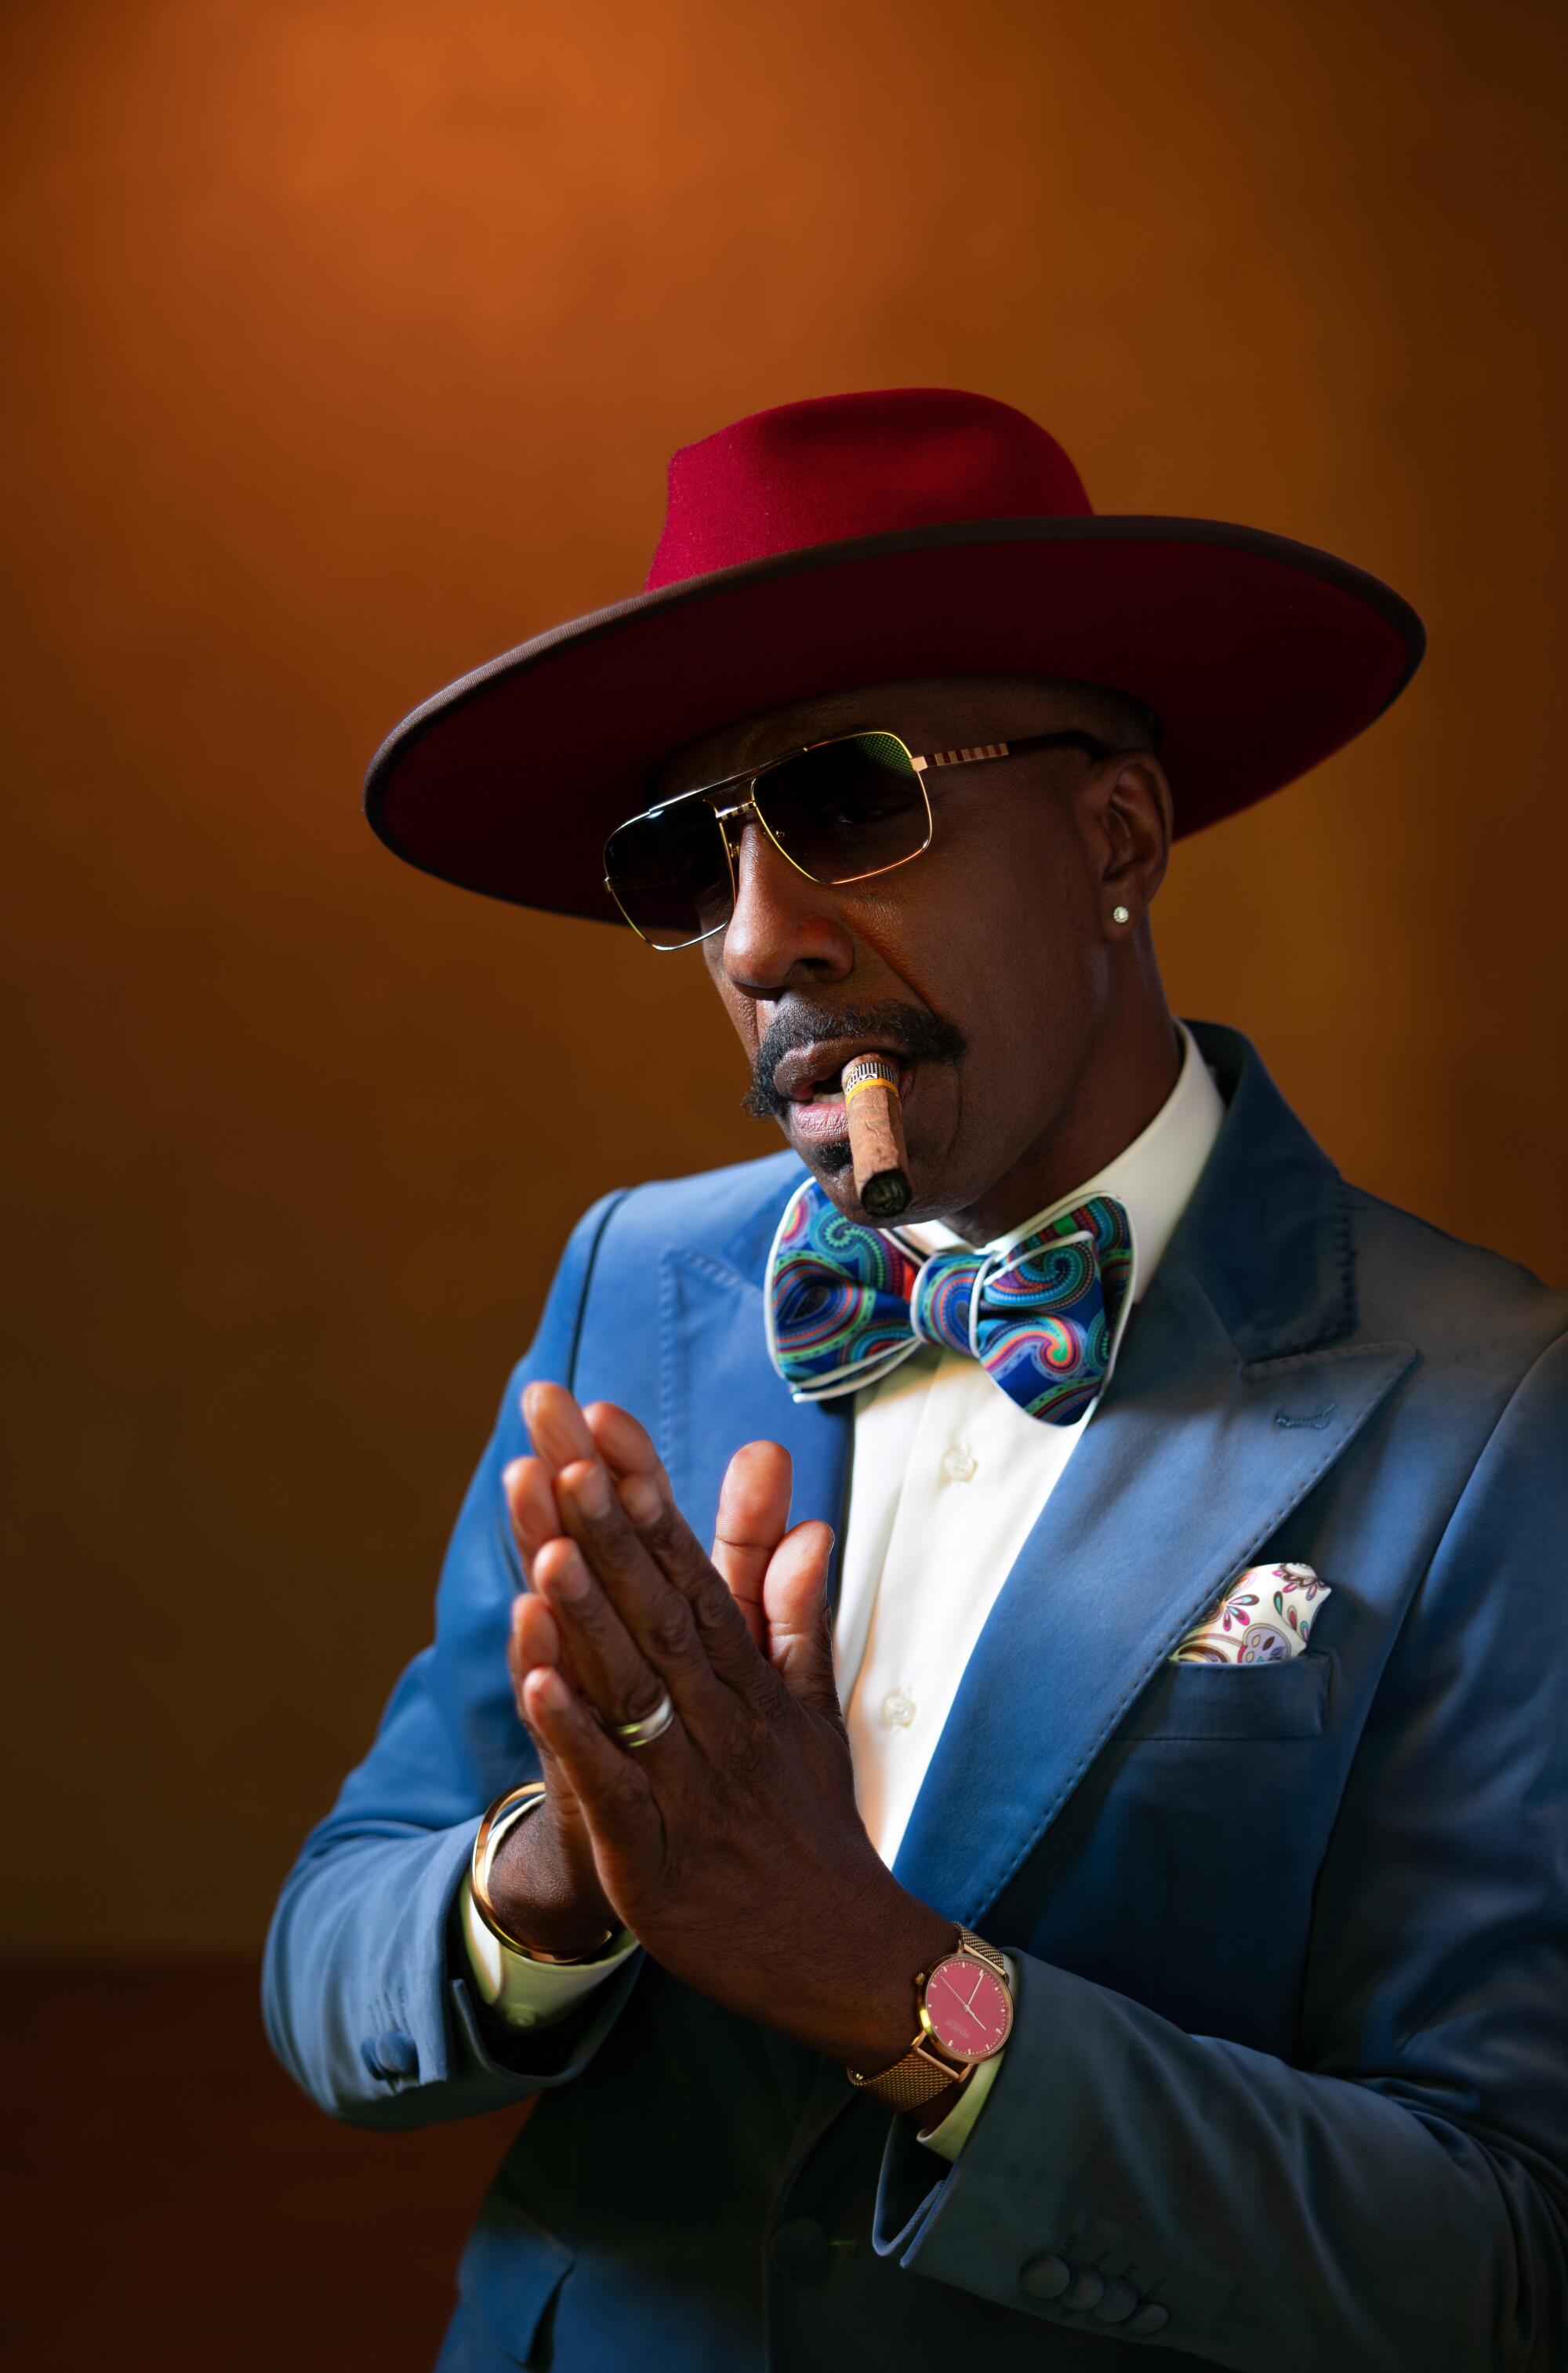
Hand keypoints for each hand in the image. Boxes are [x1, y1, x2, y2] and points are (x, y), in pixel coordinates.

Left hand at [510, 1383, 953, 2071]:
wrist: (849, 1956)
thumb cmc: (816, 1826)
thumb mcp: (810, 1710)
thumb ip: (795, 1615)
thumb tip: (810, 1525)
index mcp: (747, 1683)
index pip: (691, 1570)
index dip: (645, 1495)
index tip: (602, 1422)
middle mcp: (719, 1721)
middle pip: (657, 1609)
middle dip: (605, 1525)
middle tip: (557, 1446)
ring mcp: (689, 1789)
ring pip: (636, 1687)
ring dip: (589, 1615)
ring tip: (546, 1544)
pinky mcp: (657, 1862)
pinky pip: (614, 1788)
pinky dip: (575, 1735)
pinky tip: (536, 1681)